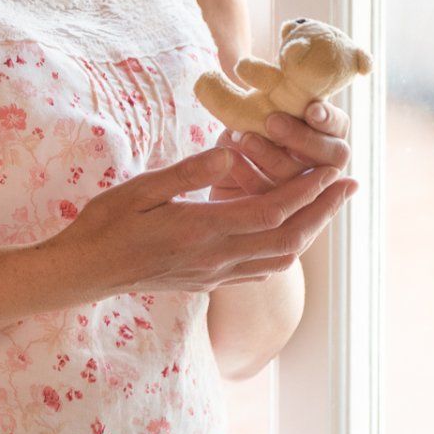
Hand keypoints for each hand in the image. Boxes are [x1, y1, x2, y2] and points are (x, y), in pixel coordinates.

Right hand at [49, 143, 355, 296]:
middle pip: (286, 240)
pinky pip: (258, 269)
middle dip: (323, 212)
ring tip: (327, 204)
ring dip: (308, 231)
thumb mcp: (143, 187)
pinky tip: (288, 232)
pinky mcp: (207, 282)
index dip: (308, 193)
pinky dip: (284, 249)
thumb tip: (233, 152)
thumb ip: (190, 172)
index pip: (270, 213)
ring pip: (278, 259)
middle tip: (349, 184)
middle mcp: (214, 258)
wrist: (84, 272)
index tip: (334, 170)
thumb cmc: (106, 223)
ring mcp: (212, 275)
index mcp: (200, 230)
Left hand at [206, 98, 354, 206]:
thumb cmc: (244, 129)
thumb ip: (268, 102)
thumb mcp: (255, 112)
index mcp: (323, 132)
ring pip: (300, 180)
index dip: (328, 118)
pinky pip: (268, 196)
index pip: (338, 125)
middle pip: (333, 156)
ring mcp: (304, 190)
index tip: (311, 110)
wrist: (215, 168)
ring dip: (272, 155)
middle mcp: (322, 162)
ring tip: (245, 137)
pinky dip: (249, 174)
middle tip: (273, 122)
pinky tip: (231, 158)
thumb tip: (257, 76)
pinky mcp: (276, 209)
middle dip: (303, 138)